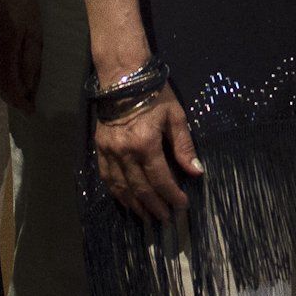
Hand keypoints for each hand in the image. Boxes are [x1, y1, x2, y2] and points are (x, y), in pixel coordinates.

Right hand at [0, 0, 43, 111]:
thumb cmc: (22, 1)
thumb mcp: (35, 29)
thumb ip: (31, 60)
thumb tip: (29, 87)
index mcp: (4, 47)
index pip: (9, 83)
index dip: (19, 100)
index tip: (31, 110)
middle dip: (12, 97)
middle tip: (27, 106)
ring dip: (5, 89)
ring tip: (21, 96)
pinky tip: (9, 79)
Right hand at [93, 85, 202, 223]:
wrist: (123, 77)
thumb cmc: (155, 94)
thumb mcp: (175, 116)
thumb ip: (184, 146)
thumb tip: (196, 171)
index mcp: (145, 143)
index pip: (160, 179)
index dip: (172, 195)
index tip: (182, 205)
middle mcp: (124, 152)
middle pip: (140, 188)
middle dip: (155, 206)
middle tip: (166, 218)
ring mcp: (109, 152)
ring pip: (121, 188)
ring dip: (135, 205)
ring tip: (147, 217)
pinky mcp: (99, 149)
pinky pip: (106, 178)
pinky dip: (117, 193)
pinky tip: (126, 201)